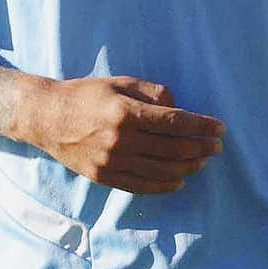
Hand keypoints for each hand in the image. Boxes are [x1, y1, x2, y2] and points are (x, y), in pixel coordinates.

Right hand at [17, 75, 224, 193]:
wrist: (47, 118)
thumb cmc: (86, 94)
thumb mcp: (119, 82)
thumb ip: (152, 92)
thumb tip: (179, 106)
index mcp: (125, 113)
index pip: (175, 122)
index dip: (201, 126)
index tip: (220, 128)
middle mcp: (120, 140)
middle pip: (173, 149)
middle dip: (201, 148)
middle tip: (217, 147)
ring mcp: (112, 162)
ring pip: (162, 171)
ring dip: (188, 167)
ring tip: (203, 161)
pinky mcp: (105, 177)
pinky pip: (142, 186)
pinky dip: (165, 185)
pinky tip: (180, 180)